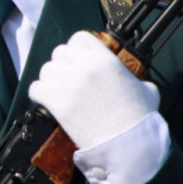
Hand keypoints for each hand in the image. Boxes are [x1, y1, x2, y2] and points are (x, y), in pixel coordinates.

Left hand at [28, 31, 159, 149]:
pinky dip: (39, 94)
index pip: (79, 38)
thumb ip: (137, 81)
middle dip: (63, 64)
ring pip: (46, 70)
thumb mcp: (147, 92)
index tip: (79, 59)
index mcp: (104, 59)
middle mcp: (84, 67)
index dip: (77, 48)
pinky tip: (48, 100)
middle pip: (59, 53)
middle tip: (69, 78)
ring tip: (59, 90)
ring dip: (51, 79)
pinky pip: (35, 89)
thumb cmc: (139, 120)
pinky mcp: (56, 102)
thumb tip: (139, 84)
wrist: (128, 145)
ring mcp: (67, 83)